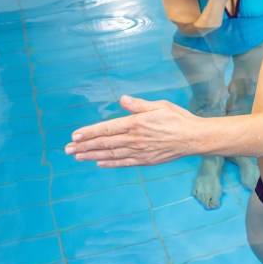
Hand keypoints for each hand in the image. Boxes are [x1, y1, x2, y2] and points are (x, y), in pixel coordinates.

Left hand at [64, 95, 200, 166]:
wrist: (194, 137)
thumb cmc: (178, 119)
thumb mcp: (159, 105)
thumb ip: (139, 104)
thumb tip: (122, 99)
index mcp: (136, 123)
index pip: (107, 128)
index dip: (89, 132)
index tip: (74, 136)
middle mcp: (135, 138)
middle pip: (104, 143)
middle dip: (84, 146)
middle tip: (68, 149)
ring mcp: (140, 151)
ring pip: (111, 154)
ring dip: (92, 155)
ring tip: (78, 157)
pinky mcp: (146, 160)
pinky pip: (124, 163)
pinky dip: (110, 163)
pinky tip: (99, 163)